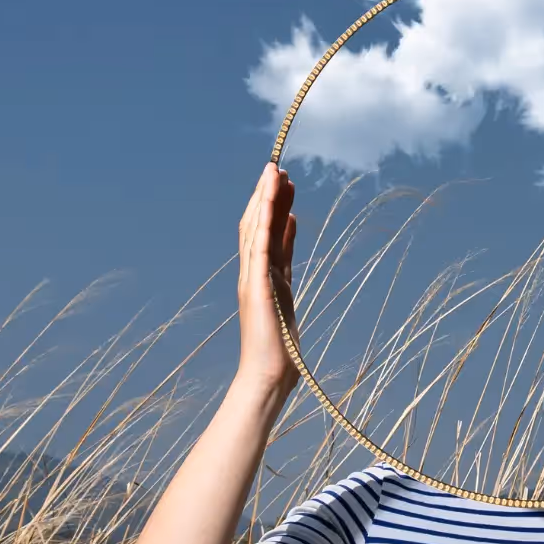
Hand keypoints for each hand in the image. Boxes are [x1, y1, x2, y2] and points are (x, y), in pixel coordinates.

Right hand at [236, 163, 299, 393]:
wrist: (270, 375)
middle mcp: (253, 273)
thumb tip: (291, 231)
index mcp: (263, 275)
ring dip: (264, 200)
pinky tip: (270, 202)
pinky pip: (259, 248)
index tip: (284, 180)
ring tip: (276, 173)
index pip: (265, 231)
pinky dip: (263, 223)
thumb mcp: (287, 294)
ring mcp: (252, 279)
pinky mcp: (256, 288)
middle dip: (267, 194)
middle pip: (256, 224)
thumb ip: (286, 264)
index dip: (273, 204)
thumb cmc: (279, 345)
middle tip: (279, 167)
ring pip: (254, 230)